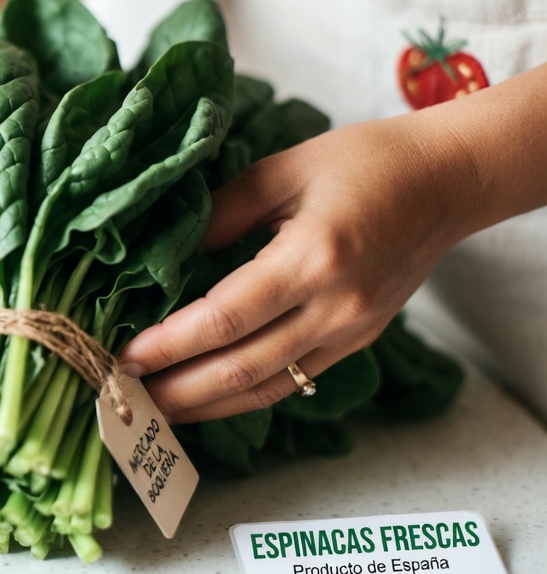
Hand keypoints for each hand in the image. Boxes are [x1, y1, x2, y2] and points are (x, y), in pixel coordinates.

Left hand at [118, 111, 479, 422]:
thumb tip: (165, 253)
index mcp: (312, 258)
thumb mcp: (281, 171)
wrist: (449, 180)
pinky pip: (292, 380)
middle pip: (242, 368)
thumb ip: (220, 213)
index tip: (126, 357)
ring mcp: (350, 332)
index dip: (170, 345)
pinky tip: (204, 398)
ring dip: (205, 406)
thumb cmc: (365, 162)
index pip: (225, 319)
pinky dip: (243, 396)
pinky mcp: (357, 341)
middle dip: (177, 391)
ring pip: (267, 387)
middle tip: (124, 396)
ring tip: (153, 410)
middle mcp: (334, 306)